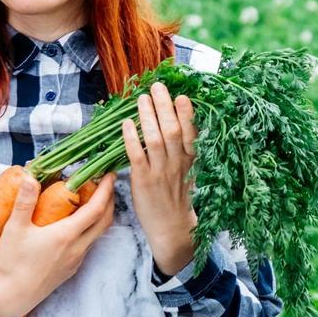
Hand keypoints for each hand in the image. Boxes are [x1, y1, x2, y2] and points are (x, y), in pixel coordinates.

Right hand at [0, 171, 116, 316]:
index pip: (96, 209)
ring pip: (98, 234)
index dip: (106, 190)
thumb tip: (31, 177)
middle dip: (109, 200)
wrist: (12, 297)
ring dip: (100, 215)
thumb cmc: (12, 263)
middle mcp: (77, 248)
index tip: (110, 174)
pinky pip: (88, 245)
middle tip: (106, 183)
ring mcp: (76, 260)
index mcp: (67, 235)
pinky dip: (90, 229)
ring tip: (92, 199)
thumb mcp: (14, 229)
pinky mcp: (71, 268)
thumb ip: (25, 201)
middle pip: (105, 221)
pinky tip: (77, 223)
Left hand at [122, 81, 198, 275]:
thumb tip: (177, 123)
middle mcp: (177, 165)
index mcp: (190, 162)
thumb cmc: (178, 199)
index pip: (191, 134)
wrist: (172, 229)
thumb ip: (185, 151)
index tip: (183, 96)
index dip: (187, 114)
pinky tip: (126, 124)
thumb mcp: (189, 173)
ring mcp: (160, 173)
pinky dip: (131, 139)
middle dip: (165, 107)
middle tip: (158, 86)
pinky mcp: (143, 181)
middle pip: (172, 130)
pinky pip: (137, 156)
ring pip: (155, 140)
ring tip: (142, 98)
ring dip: (147, 117)